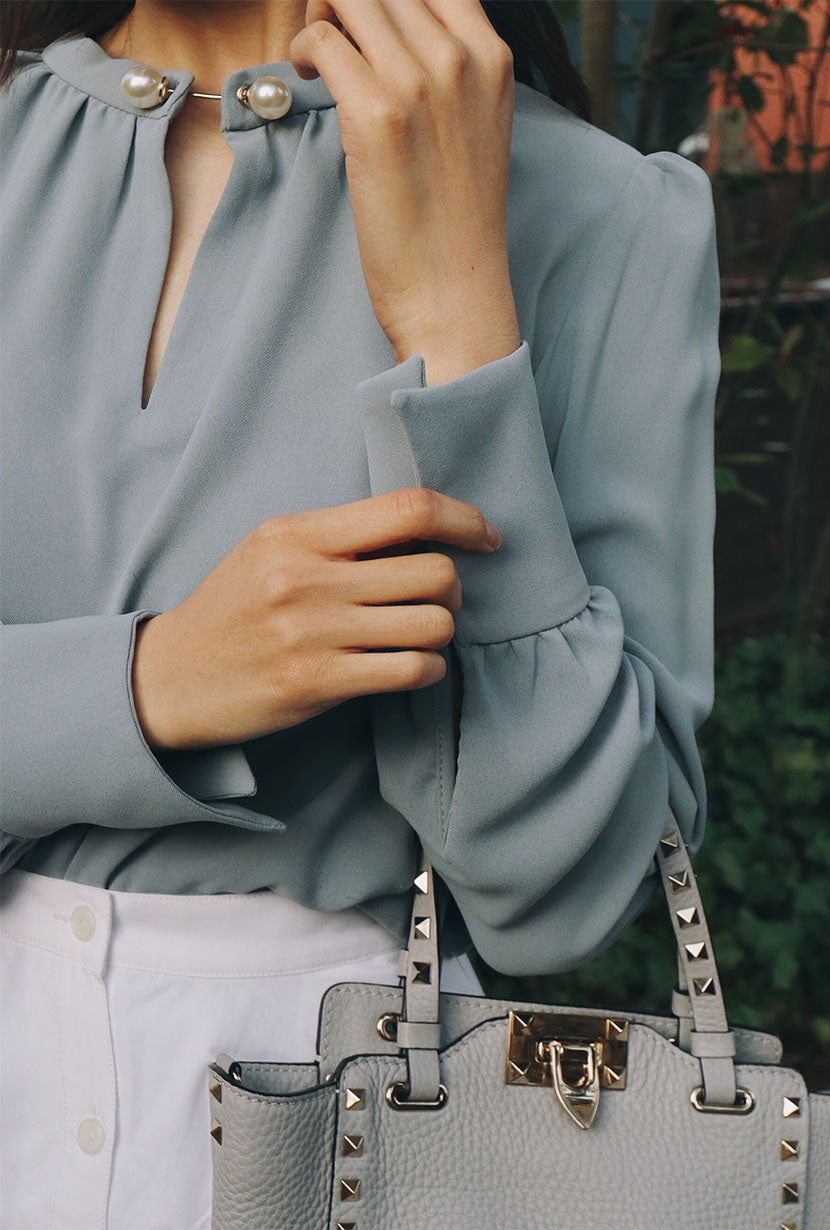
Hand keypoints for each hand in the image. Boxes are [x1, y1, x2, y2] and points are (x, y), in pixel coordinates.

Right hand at [131, 489, 501, 750]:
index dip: (464, 518)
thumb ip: (338, 537)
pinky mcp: (317, 682)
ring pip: (433, 622)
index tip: (486, 535)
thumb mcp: (270, 551)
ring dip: (442, 632)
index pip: (407, 509)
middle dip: (455, 586)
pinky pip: (411, 670)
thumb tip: (426, 532)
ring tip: (419, 634)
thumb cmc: (233, 609)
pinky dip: (427, 669)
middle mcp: (306, 578)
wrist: (171, 678)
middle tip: (441, 599)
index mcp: (297, 534)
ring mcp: (312, 632)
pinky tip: (410, 666)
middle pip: (434, 570)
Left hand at [288, 0, 519, 375]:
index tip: (362, 16)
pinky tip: (306, 74)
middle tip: (331, 30)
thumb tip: (395, 33)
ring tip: (316, 52)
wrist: (454, 292)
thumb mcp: (477, 128)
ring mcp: (419, 81)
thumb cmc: (457, 223)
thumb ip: (452, 71)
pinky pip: (321, 37)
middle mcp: (460, 58)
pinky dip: (303, 46)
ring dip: (321, 12)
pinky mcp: (375, 112)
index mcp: (492, 58)